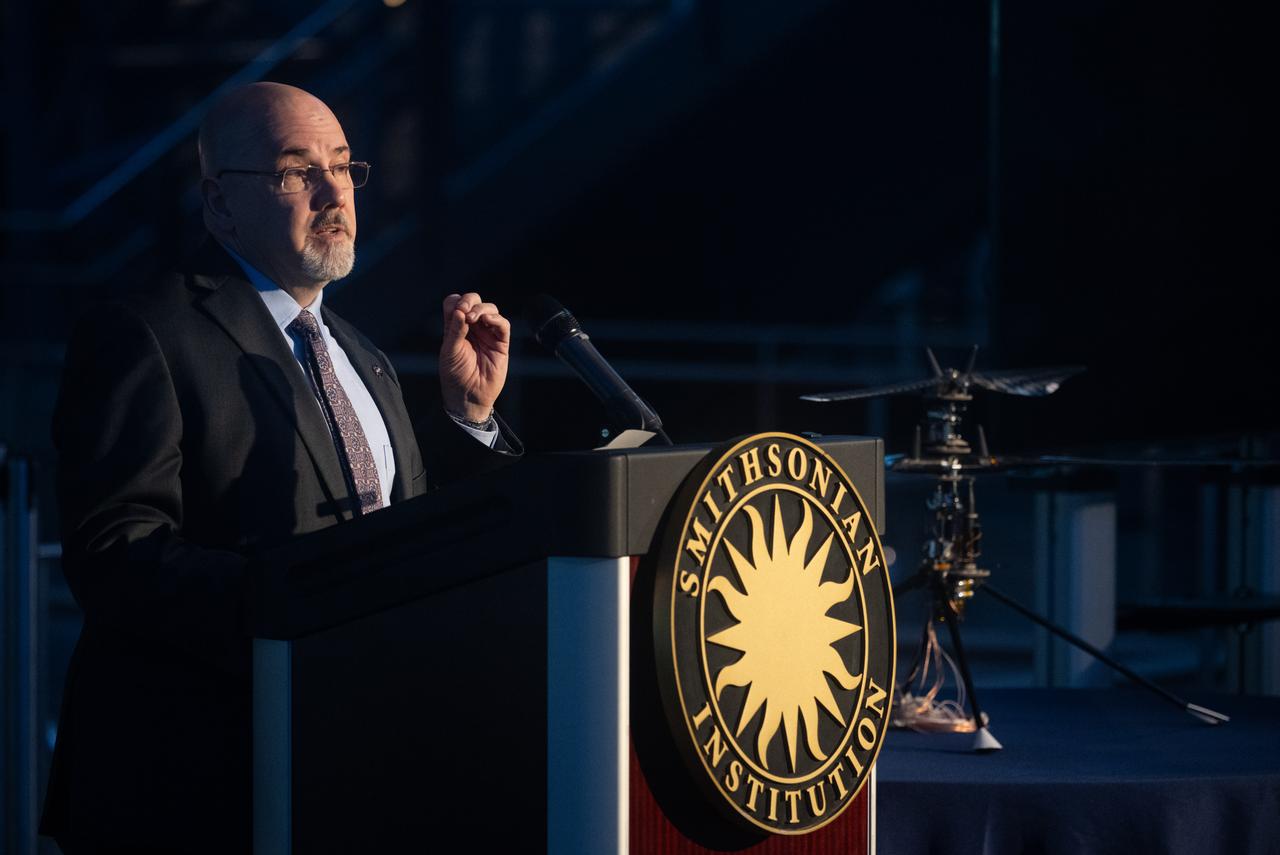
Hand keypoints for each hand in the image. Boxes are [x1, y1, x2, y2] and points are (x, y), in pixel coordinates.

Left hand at [439, 292, 509, 422]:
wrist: (468, 396)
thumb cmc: (455, 375)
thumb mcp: (450, 350)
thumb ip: (455, 330)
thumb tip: (461, 310)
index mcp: (456, 327)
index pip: (456, 303)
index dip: (456, 302)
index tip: (455, 311)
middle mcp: (472, 328)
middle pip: (474, 301)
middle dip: (470, 300)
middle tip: (464, 310)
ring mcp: (487, 334)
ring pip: (490, 309)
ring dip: (482, 309)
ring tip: (473, 318)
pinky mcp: (501, 343)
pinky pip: (503, 325)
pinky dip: (496, 319)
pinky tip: (487, 321)